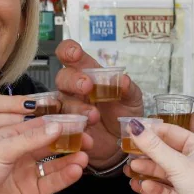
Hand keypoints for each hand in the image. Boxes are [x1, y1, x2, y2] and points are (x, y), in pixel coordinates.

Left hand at [0, 118, 88, 193]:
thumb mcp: (2, 148)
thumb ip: (31, 139)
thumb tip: (57, 127)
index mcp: (10, 138)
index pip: (39, 127)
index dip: (58, 122)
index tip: (78, 119)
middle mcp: (20, 155)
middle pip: (50, 144)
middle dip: (69, 140)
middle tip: (87, 137)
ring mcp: (27, 174)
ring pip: (55, 164)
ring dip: (70, 159)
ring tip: (85, 154)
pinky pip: (53, 182)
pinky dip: (66, 176)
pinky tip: (76, 170)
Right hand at [53, 40, 143, 169]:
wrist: (122, 142)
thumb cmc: (124, 114)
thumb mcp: (132, 100)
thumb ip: (128, 89)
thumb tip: (123, 80)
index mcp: (88, 74)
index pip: (71, 56)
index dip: (68, 51)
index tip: (75, 54)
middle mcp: (73, 90)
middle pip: (62, 78)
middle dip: (73, 80)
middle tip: (87, 86)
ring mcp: (68, 110)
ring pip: (60, 104)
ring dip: (76, 108)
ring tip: (93, 117)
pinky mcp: (66, 129)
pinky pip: (61, 128)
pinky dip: (73, 131)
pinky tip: (87, 137)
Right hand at [123, 121, 193, 193]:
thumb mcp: (177, 163)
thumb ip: (154, 147)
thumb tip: (134, 126)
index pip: (172, 134)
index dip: (153, 131)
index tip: (132, 129)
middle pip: (166, 156)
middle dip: (147, 155)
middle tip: (127, 153)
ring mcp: (189, 187)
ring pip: (164, 177)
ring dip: (147, 174)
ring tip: (130, 171)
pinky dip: (154, 192)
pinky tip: (142, 188)